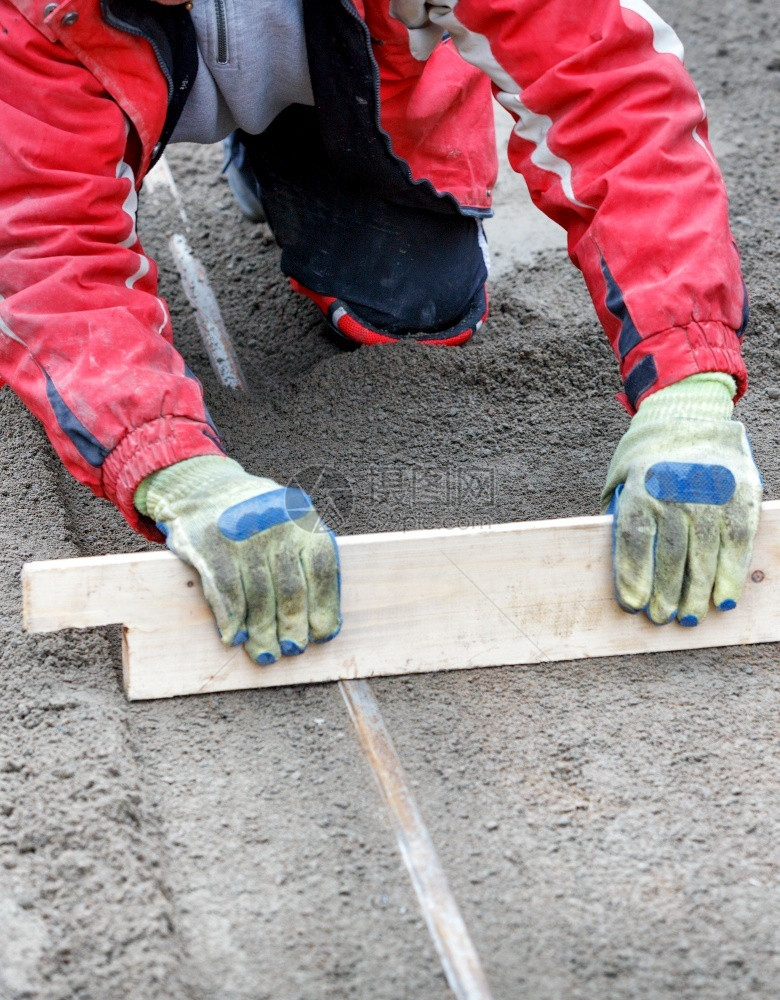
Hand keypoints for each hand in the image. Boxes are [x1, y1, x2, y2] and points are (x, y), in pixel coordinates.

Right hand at [134, 456, 340, 662]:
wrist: (202, 487)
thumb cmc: (256, 518)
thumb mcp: (290, 523)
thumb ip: (307, 562)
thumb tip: (324, 623)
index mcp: (303, 519)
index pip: (322, 569)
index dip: (324, 606)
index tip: (322, 634)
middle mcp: (276, 524)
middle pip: (291, 588)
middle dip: (293, 626)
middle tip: (292, 650)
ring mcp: (242, 533)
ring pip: (259, 595)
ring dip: (262, 631)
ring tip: (264, 652)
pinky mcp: (209, 543)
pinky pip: (225, 591)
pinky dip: (231, 619)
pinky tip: (234, 636)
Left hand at [601, 373, 761, 625]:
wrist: (688, 415)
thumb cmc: (647, 459)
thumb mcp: (622, 478)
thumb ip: (622, 516)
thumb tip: (623, 567)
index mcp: (641, 486)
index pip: (634, 538)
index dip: (634, 575)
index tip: (634, 605)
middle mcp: (676, 489)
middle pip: (670, 553)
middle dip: (666, 593)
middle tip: (663, 618)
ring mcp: (711, 492)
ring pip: (704, 553)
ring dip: (697, 592)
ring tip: (690, 617)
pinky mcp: (740, 493)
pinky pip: (737, 541)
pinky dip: (731, 573)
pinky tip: (724, 597)